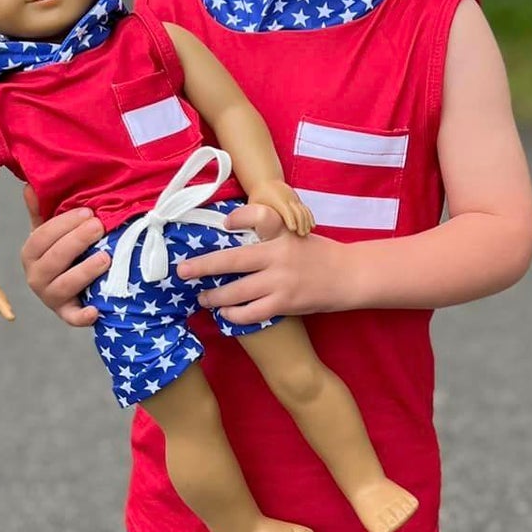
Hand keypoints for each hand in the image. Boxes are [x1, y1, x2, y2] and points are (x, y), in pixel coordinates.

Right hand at [19, 188, 107, 325]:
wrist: (69, 287)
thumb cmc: (61, 252)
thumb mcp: (49, 231)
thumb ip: (41, 211)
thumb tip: (30, 186)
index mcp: (31, 253)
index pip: (42, 237)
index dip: (64, 224)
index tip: (87, 212)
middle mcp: (36, 276)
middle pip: (54, 259)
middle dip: (77, 241)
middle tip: (99, 226)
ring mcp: (51, 297)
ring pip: (64, 285)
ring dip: (84, 272)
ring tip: (106, 257)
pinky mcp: (66, 313)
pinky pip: (72, 318)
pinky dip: (82, 316)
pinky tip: (96, 310)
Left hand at [175, 226, 353, 322]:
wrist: (349, 276)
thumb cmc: (318, 253)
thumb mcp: (296, 234)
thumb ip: (269, 232)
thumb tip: (233, 230)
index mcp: (281, 234)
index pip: (257, 217)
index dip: (238, 218)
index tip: (224, 224)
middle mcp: (278, 255)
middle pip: (232, 261)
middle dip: (203, 266)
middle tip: (182, 272)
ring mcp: (281, 281)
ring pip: (237, 291)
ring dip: (215, 296)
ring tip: (203, 298)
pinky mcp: (285, 303)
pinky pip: (252, 312)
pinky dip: (235, 314)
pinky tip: (227, 313)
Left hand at [246, 179, 312, 236]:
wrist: (266, 181)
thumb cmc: (258, 196)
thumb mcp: (254, 204)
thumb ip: (251, 216)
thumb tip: (240, 227)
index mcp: (277, 200)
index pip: (286, 210)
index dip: (290, 219)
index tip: (292, 229)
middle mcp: (287, 199)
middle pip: (298, 211)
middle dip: (301, 223)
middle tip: (301, 235)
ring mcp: (294, 199)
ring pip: (304, 210)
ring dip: (306, 222)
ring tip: (305, 233)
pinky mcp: (297, 200)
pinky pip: (306, 209)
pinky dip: (309, 217)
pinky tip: (311, 226)